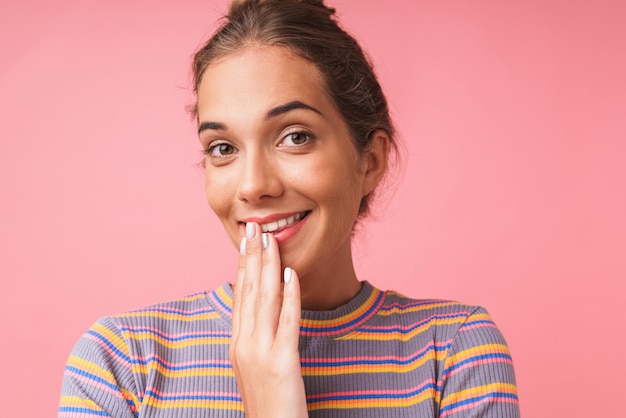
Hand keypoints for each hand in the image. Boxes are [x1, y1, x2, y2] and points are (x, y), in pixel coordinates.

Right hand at [229, 222, 308, 417]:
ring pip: (264, 299)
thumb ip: (257, 338)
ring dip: (268, 266)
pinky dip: (289, 294)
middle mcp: (244, 344)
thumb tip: (265, 310)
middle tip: (254, 227)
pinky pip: (287, 321)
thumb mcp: (256, 366)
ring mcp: (260, 352)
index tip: (246, 240)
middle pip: (249, 291)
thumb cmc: (268, 403)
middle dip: (252, 256)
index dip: (243, 265)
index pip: (240, 295)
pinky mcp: (281, 361)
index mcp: (237, 343)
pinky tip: (291, 273)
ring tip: (270, 239)